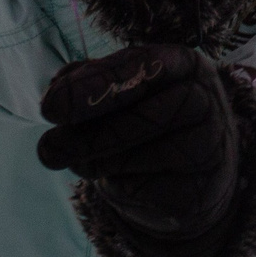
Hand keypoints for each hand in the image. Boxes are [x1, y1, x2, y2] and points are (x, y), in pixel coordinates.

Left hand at [37, 45, 239, 241]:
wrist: (193, 179)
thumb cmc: (149, 125)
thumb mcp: (124, 93)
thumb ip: (90, 83)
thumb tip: (57, 89)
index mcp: (186, 65)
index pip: (145, 65)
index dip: (96, 84)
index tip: (50, 106)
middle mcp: (206, 101)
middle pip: (141, 116)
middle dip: (86, 134)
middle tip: (47, 148)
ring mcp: (208, 148)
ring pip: (135, 156)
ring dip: (94, 161)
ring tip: (78, 161)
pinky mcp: (197, 191)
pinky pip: (142, 189)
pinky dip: (118, 187)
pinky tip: (118, 181)